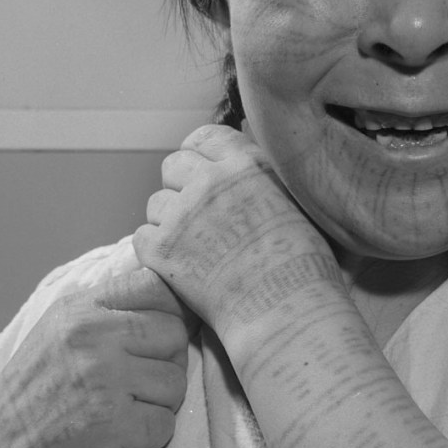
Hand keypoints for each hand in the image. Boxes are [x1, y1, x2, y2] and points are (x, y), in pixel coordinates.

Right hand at [0, 269, 192, 447]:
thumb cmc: (31, 395)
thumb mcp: (59, 332)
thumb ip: (109, 311)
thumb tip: (177, 303)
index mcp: (81, 308)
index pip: (156, 286)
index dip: (170, 313)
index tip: (157, 339)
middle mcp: (93, 336)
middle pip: (175, 334)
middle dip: (168, 362)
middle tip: (139, 385)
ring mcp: (105, 379)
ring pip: (176, 382)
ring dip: (161, 403)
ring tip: (126, 411)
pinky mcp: (114, 424)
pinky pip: (165, 425)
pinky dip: (150, 437)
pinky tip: (121, 437)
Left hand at [133, 124, 342, 337]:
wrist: (286, 310)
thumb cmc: (304, 265)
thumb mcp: (297, 201)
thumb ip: (265, 179)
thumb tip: (249, 170)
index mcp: (246, 164)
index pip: (204, 137)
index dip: (200, 154)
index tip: (203, 171)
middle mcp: (210, 181)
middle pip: (173, 165)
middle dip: (180, 184)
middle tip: (196, 214)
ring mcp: (183, 215)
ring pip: (156, 203)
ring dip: (169, 220)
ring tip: (194, 246)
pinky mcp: (162, 250)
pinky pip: (143, 237)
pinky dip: (157, 251)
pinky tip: (182, 266)